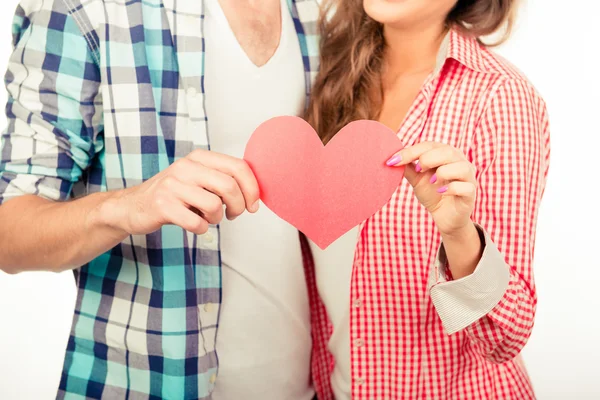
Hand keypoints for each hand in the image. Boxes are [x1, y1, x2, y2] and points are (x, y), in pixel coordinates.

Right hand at [106, 149, 259, 235]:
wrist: (133, 206)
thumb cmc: (174, 194)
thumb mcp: (198, 178)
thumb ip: (224, 180)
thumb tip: (255, 195)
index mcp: (199, 157)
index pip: (238, 167)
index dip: (252, 189)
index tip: (253, 206)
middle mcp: (186, 167)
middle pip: (229, 186)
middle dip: (239, 206)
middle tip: (233, 215)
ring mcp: (172, 186)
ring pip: (215, 206)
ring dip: (217, 218)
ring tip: (206, 217)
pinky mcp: (163, 206)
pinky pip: (197, 223)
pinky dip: (202, 228)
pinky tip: (194, 224)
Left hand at [386, 141, 476, 236]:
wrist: (444, 216)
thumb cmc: (432, 193)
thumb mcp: (417, 179)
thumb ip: (408, 167)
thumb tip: (393, 158)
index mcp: (445, 154)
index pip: (429, 145)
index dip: (411, 151)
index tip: (393, 160)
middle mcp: (460, 162)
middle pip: (448, 151)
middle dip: (428, 159)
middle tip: (417, 170)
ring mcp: (468, 177)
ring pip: (462, 167)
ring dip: (443, 172)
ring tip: (431, 181)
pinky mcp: (471, 193)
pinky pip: (466, 187)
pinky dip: (452, 188)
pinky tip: (441, 192)